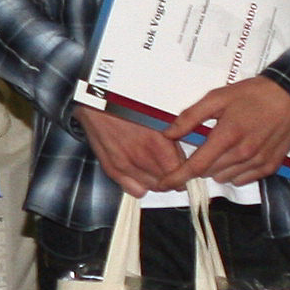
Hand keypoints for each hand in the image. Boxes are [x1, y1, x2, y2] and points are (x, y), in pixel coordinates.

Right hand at [74, 102, 196, 198]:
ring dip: (159, 181)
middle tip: (175, 167)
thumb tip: (192, 141)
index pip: (181, 172)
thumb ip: (176, 131)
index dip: (187, 169)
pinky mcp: (113, 168)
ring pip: (153, 187)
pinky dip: (141, 186)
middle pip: (168, 182)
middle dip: (174, 176)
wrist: (96, 99)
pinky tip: (143, 174)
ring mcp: (126, 165)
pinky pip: (134, 190)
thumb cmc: (125, 101)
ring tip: (159, 169)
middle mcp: (141, 157)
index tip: (188, 166)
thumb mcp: (158, 111)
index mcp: (157, 143)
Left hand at [161, 74, 289, 190]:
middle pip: (208, 173)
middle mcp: (243, 154)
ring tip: (224, 147)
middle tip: (203, 146)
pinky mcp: (270, 167)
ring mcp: (258, 162)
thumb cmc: (252, 94)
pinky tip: (238, 154)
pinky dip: (234, 172)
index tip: (163, 184)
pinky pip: (242, 179)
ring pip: (224, 178)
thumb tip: (168, 133)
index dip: (176, 177)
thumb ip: (190, 117)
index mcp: (227, 136)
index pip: (196, 166)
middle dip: (198, 165)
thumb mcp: (217, 97)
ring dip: (216, 168)